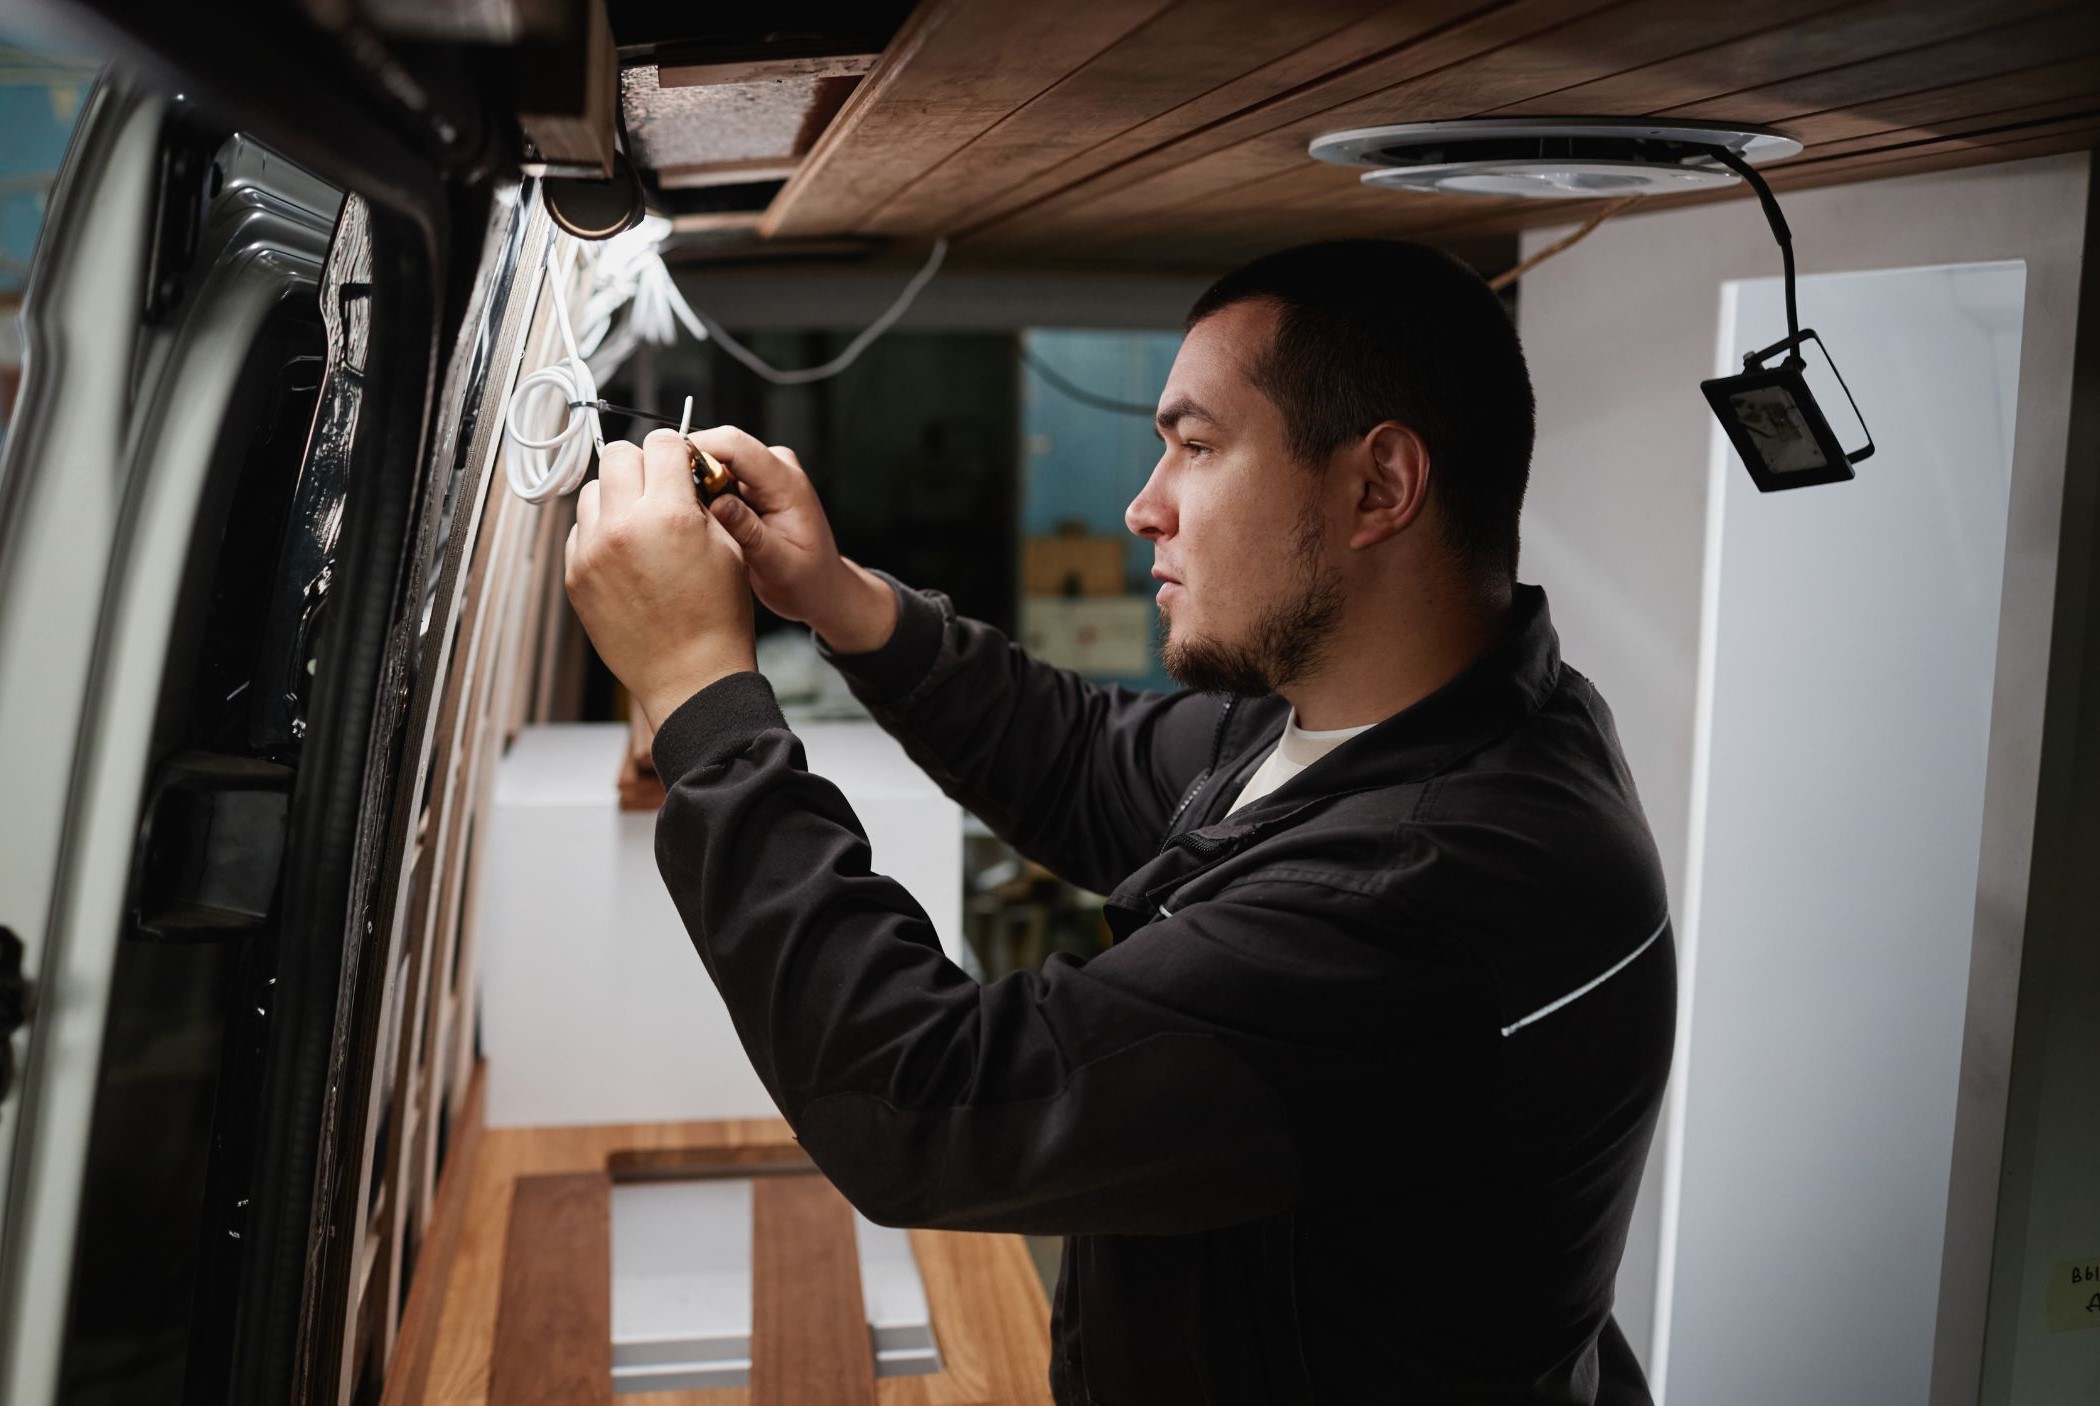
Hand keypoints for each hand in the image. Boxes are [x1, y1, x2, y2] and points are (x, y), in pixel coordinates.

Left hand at [565, 428, 756, 727]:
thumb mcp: (727, 547)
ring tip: (641, 525)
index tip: (681, 465)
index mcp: (669, 515)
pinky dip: (602, 532)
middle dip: (642, 465)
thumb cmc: (717, 619)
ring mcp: (593, 551)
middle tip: (659, 489)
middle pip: (618, 455)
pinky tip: (627, 556)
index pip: (661, 444)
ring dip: (617, 497)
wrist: (690, 675)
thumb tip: (681, 475)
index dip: (677, 451)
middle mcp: (623, 527)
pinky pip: (581, 530)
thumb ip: (700, 502)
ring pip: (594, 490)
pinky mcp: (577, 574)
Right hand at [688, 425, 896, 653]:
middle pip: (719, 447)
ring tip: (692, 522)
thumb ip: (751, 534)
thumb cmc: (806, 581)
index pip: (735, 444)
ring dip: (695, 485)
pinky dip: (702, 495)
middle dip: (690, 470)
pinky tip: (701, 523)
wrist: (821, 587)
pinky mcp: (752, 484)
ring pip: (714, 461)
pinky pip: (717, 476)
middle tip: (675, 510)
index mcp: (787, 483)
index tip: (666, 475)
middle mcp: (776, 468)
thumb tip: (719, 504)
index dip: (696, 450)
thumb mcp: (780, 566)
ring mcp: (764, 473)